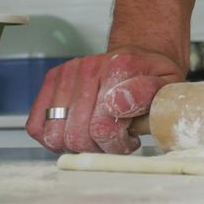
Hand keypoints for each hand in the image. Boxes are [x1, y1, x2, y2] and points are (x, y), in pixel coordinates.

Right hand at [25, 46, 184, 153]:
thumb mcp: (167, 86)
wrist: (139, 56)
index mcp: (119, 68)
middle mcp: (88, 67)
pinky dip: (52, 137)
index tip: (128, 140)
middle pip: (76, 135)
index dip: (116, 145)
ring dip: (75, 144)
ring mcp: (67, 72)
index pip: (102, 127)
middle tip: (113, 140)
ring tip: (97, 134)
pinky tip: (75, 131)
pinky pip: (36, 124)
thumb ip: (147, 94)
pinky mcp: (52, 79)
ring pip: (54, 134)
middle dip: (97, 148)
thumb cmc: (153, 77)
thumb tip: (117, 102)